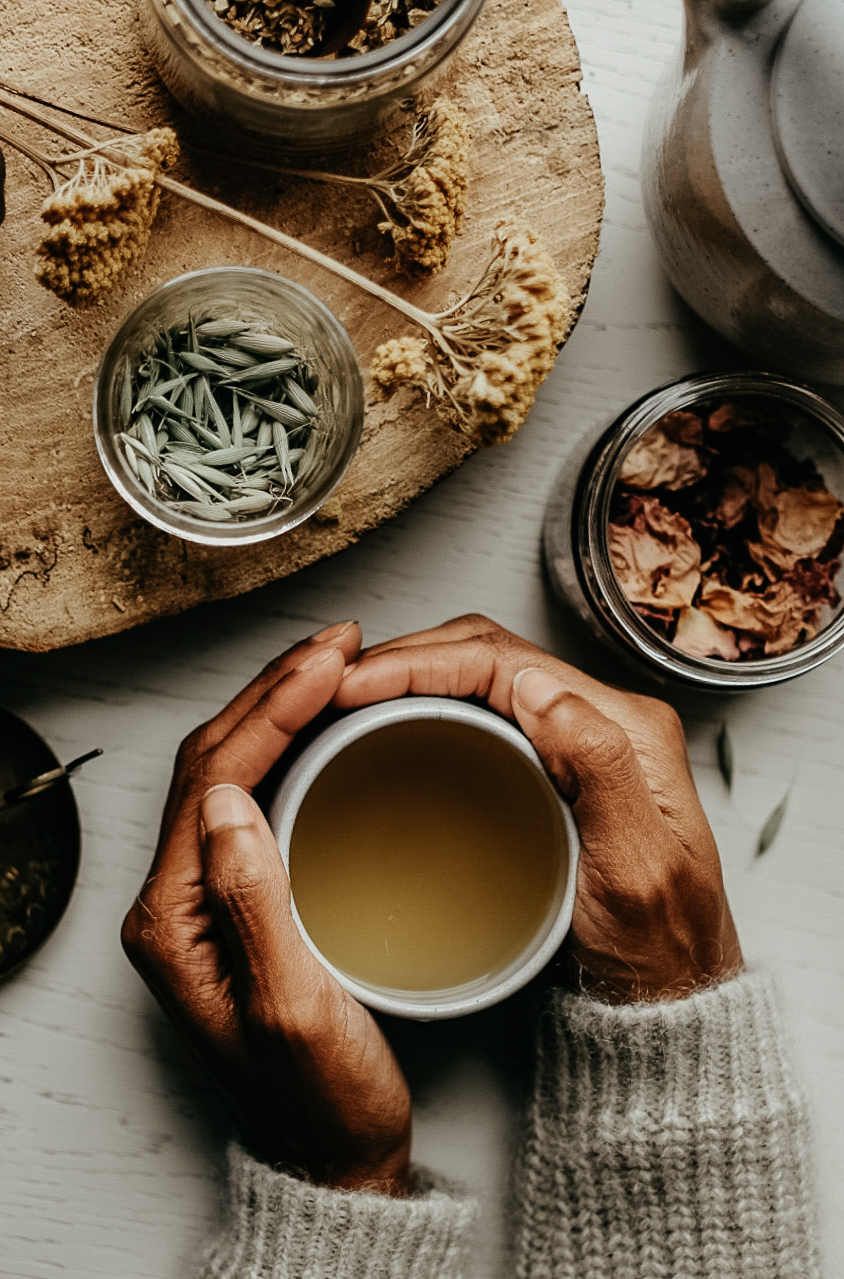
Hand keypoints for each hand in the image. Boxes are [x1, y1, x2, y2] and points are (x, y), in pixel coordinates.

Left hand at [121, 622, 411, 1194]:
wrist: (335, 1151)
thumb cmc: (320, 1094)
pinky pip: (253, 800)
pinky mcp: (237, 899)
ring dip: (278, 708)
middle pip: (213, 761)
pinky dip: (288, 749)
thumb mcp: (294, 1006)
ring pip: (229, 771)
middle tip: (339, 641)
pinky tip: (324, 726)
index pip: (213, 778)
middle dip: (275, 690)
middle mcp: (173, 901)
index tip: (331, 661)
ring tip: (333, 663)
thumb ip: (253, 901)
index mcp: (171, 920)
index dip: (273, 709)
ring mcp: (202, 898)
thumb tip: (230, 797)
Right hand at [335, 615, 742, 1003]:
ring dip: (413, 675)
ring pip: (481, 678)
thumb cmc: (659, 951)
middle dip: (408, 657)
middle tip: (335, 686)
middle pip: (490, 655)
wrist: (669, 1002)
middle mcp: (605, 721)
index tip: (357, 684)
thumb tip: (536, 685)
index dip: (422, 661)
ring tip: (349, 697)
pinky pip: (484, 714)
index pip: (507, 661)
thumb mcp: (637, 870)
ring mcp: (579, 742)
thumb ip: (601, 770)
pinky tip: (392, 726)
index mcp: (629, 728)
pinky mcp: (555, 768)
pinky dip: (429, 706)